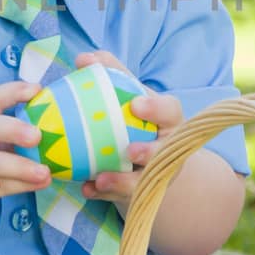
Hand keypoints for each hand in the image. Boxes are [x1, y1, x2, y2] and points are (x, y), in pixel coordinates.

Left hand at [74, 50, 183, 211]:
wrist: (145, 154)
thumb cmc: (134, 116)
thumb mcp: (128, 93)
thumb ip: (110, 72)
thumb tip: (84, 58)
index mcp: (168, 119)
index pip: (170, 111)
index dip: (157, 109)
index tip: (136, 104)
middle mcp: (167, 147)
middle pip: (164, 152)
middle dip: (149, 152)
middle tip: (129, 150)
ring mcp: (156, 173)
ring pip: (143, 182)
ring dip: (122, 182)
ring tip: (100, 179)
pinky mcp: (141, 193)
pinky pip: (121, 197)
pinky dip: (104, 194)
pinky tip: (87, 189)